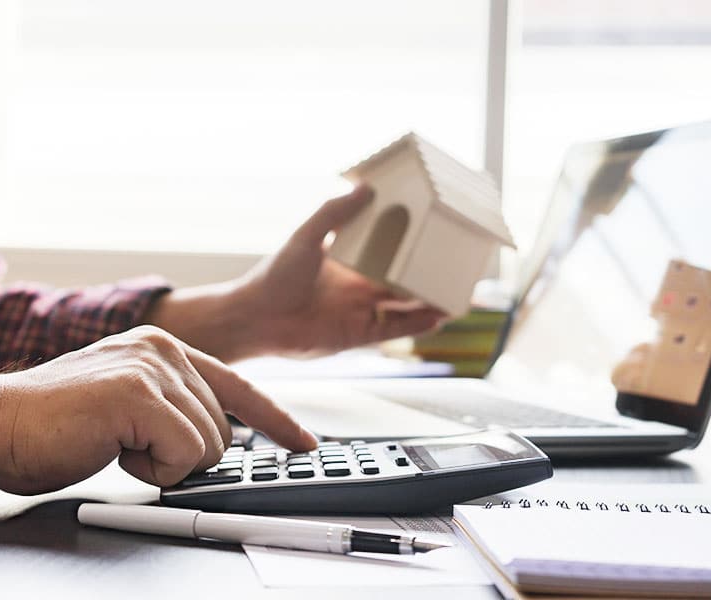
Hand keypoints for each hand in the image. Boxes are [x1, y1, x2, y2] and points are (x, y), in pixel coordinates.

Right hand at [0, 326, 316, 504]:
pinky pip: (185, 456)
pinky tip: (114, 450)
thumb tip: (219, 439)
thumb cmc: (51, 425)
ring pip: (209, 446)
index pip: (238, 387)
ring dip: (163, 464)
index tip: (303, 443)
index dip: (276, 420)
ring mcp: (152, 368)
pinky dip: (152, 470)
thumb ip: (173, 409)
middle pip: (225, 430)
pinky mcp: (139, 395)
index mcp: (162, 347)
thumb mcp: (127, 406)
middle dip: (184, 456)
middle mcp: (162, 349)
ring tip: (113, 444)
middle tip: (129, 449)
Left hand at [151, 186, 446, 360]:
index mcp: (346, 263)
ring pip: (403, 308)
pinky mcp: (356, 336)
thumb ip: (334, 213)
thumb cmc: (274, 275)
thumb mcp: (306, 236)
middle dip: (425, 276)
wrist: (254, 318)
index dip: (407, 246)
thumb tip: (366, 187)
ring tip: (455, 294)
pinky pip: (393, 330)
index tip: (429, 234)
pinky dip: (416, 325)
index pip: (384, 252)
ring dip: (428, 302)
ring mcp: (357, 312)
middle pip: (400, 282)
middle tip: (452, 266)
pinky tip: (437, 317)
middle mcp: (355, 288)